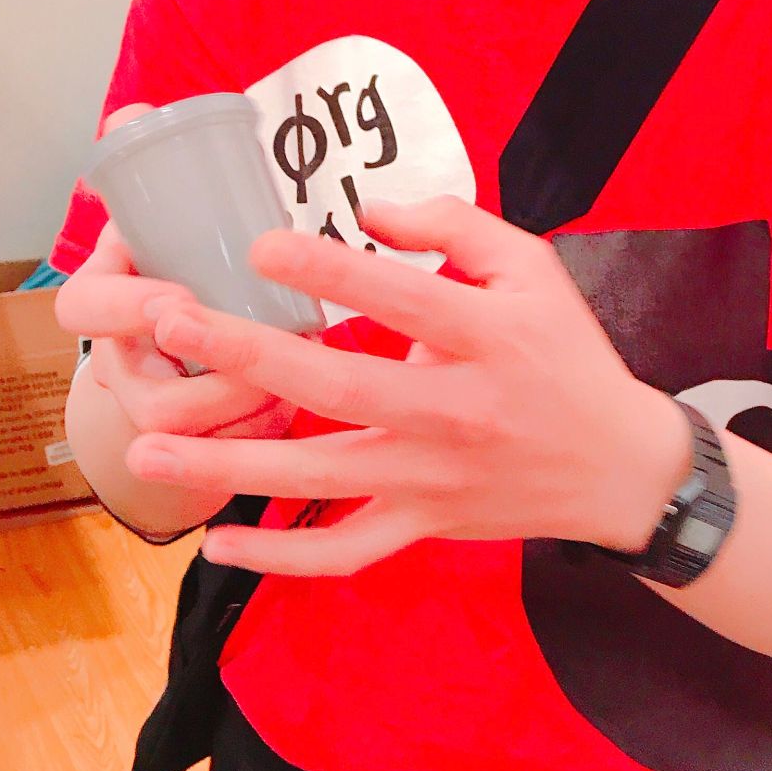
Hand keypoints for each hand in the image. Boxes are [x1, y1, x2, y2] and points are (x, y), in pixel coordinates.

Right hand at [56, 100, 295, 450]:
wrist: (171, 352)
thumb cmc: (172, 269)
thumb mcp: (154, 219)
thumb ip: (146, 165)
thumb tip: (133, 115)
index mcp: (103, 301)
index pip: (84, 308)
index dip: (129, 310)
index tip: (178, 300)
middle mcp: (120, 367)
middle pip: (148, 396)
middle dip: (213, 383)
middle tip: (267, 355)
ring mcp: (152, 417)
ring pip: (194, 439)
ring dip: (247, 410)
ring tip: (296, 376)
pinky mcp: (193, 454)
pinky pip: (224, 461)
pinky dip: (261, 437)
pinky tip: (293, 408)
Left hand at [124, 197, 690, 576]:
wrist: (620, 469)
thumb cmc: (568, 356)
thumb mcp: (534, 269)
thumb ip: (456, 227)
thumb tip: (371, 210)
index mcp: (490, 338)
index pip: (402, 298)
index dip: (331, 272)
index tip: (261, 246)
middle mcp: (457, 414)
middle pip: (342, 388)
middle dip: (249, 356)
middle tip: (172, 323)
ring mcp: (435, 481)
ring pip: (323, 478)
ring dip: (231, 463)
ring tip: (151, 446)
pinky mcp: (424, 526)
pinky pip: (345, 553)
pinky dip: (281, 560)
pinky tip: (218, 544)